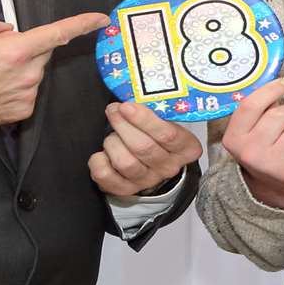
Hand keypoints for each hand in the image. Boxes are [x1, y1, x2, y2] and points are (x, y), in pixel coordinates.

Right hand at [0, 11, 109, 131]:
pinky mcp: (20, 112)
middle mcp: (26, 76)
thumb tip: (7, 31)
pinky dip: (14, 84)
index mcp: (13, 52)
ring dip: (18, 66)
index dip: (82, 24)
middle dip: (23, 45)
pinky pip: (27, 89)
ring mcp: (25, 97)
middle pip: (41, 51)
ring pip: (33, 71)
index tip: (101, 19)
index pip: (57, 33)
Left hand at [89, 101, 204, 196]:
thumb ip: (155, 110)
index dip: (145, 119)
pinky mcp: (125, 189)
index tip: (127, 106)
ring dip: (112, 142)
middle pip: (143, 147)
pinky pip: (105, 175)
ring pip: (125, 162)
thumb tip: (130, 95)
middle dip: (123, 125)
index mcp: (185, 148)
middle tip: (114, 110)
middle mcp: (169, 167)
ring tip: (112, 134)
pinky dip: (98, 161)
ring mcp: (147, 180)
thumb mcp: (167, 121)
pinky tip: (102, 153)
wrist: (153, 165)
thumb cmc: (158, 135)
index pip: (168, 135)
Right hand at [215, 78, 283, 208]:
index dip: (272, 89)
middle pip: (280, 114)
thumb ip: (259, 110)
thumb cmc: (265, 152)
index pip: (251, 105)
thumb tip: (280, 82)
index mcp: (235, 139)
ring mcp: (275, 165)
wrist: (273, 192)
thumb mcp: (251, 133)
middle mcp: (252, 153)